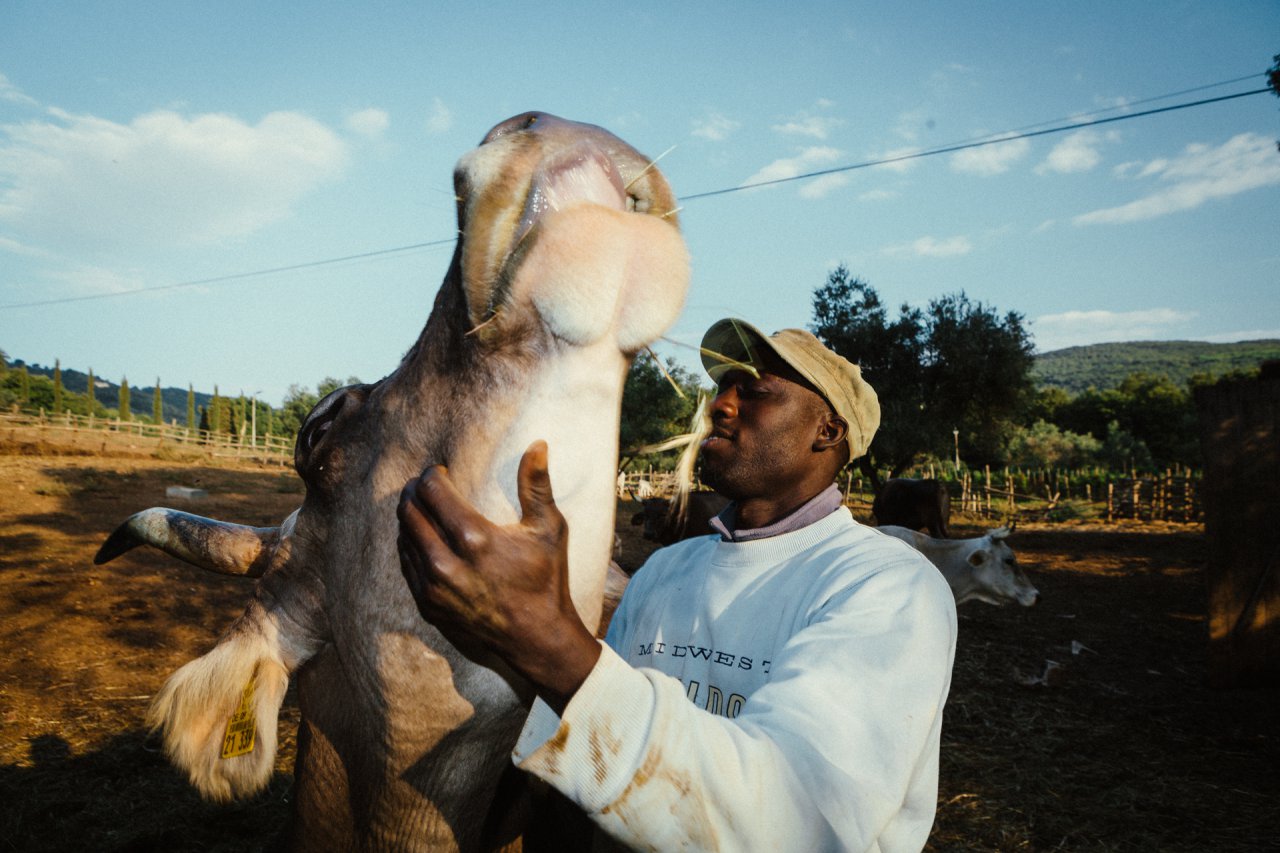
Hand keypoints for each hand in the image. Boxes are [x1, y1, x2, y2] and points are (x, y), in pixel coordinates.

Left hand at [396, 441, 600, 711]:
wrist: (536, 638)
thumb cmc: (546, 579)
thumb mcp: (548, 529)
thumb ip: (536, 485)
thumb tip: (538, 443)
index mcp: (474, 538)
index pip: (432, 490)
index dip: (433, 474)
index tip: (442, 470)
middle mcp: (446, 563)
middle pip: (410, 511)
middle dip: (415, 491)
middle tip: (426, 484)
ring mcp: (433, 588)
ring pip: (403, 538)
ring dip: (409, 517)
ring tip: (422, 506)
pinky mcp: (428, 606)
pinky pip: (406, 565)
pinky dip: (410, 545)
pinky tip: (422, 537)